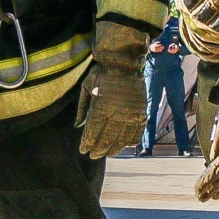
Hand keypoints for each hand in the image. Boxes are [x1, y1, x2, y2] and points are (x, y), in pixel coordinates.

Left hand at [78, 21, 149, 158]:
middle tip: (93, 156)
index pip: (93, 132)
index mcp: (101, 108)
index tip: (83, 150)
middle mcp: (117, 114)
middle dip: (98, 149)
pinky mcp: (141, 113)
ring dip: (114, 149)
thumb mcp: (86, 86)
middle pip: (106, 139)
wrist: (125, 63)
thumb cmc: (102, 73)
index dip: (87, 143)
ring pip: (122, 139)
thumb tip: (77, 126)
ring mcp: (131, 115)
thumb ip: (82, 107)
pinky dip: (131, 142)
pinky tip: (125, 146)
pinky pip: (137, 133)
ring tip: (108, 154)